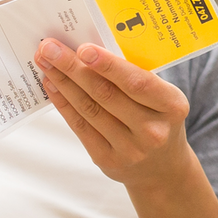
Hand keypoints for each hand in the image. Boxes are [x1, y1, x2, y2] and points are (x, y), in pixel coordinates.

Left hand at [34, 39, 192, 188]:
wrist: (162, 169)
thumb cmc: (158, 119)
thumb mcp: (162, 98)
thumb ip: (135, 77)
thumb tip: (89, 50)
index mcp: (171, 106)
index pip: (137, 82)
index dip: (108, 65)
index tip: (83, 48)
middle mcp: (152, 131)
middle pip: (105, 94)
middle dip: (73, 67)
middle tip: (50, 47)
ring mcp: (129, 149)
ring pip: (89, 109)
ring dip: (63, 82)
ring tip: (45, 61)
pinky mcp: (107, 160)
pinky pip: (80, 126)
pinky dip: (63, 102)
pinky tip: (52, 85)